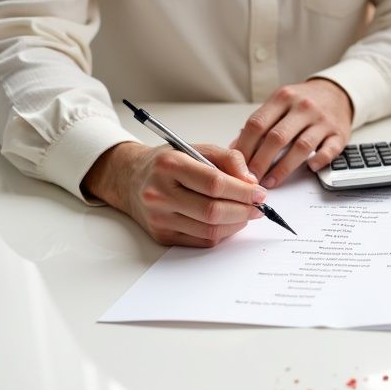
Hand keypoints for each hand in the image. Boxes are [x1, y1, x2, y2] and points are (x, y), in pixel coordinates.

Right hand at [82, 142, 266, 246]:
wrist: (130, 179)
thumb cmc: (168, 163)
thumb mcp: (196, 148)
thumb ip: (228, 159)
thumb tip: (251, 181)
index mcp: (169, 166)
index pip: (214, 183)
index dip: (242, 191)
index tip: (260, 193)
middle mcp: (159, 193)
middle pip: (213, 211)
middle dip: (243, 211)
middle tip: (258, 207)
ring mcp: (159, 218)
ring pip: (209, 230)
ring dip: (236, 224)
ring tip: (246, 214)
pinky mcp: (162, 235)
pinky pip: (201, 240)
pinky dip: (222, 233)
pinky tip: (228, 222)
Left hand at [232, 78, 352, 187]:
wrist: (336, 94)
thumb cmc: (302, 103)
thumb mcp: (279, 104)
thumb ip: (259, 124)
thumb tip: (235, 149)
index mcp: (283, 98)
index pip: (258, 124)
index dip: (245, 147)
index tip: (238, 165)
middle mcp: (303, 107)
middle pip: (277, 138)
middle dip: (260, 162)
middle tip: (251, 179)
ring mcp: (322, 120)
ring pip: (301, 147)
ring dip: (283, 168)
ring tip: (271, 181)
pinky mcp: (339, 134)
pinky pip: (328, 151)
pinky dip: (318, 162)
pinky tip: (309, 169)